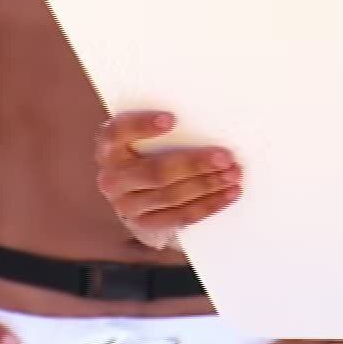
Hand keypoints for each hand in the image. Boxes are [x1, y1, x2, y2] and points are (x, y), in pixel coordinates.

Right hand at [94, 110, 241, 248]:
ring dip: (208, 185)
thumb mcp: (143, 137)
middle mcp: (112, 179)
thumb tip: (204, 117)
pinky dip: (209, 204)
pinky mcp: (145, 225)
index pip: (118, 132)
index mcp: (109, 148)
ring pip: (172, 196)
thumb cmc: (146, 152)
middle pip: (156, 172)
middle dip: (195, 164)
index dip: (142, 126)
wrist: (132, 193)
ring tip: (233, 174)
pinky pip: (181, 216)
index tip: (171, 119)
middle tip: (225, 157)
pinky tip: (229, 193)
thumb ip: (163, 131)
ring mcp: (127, 206)